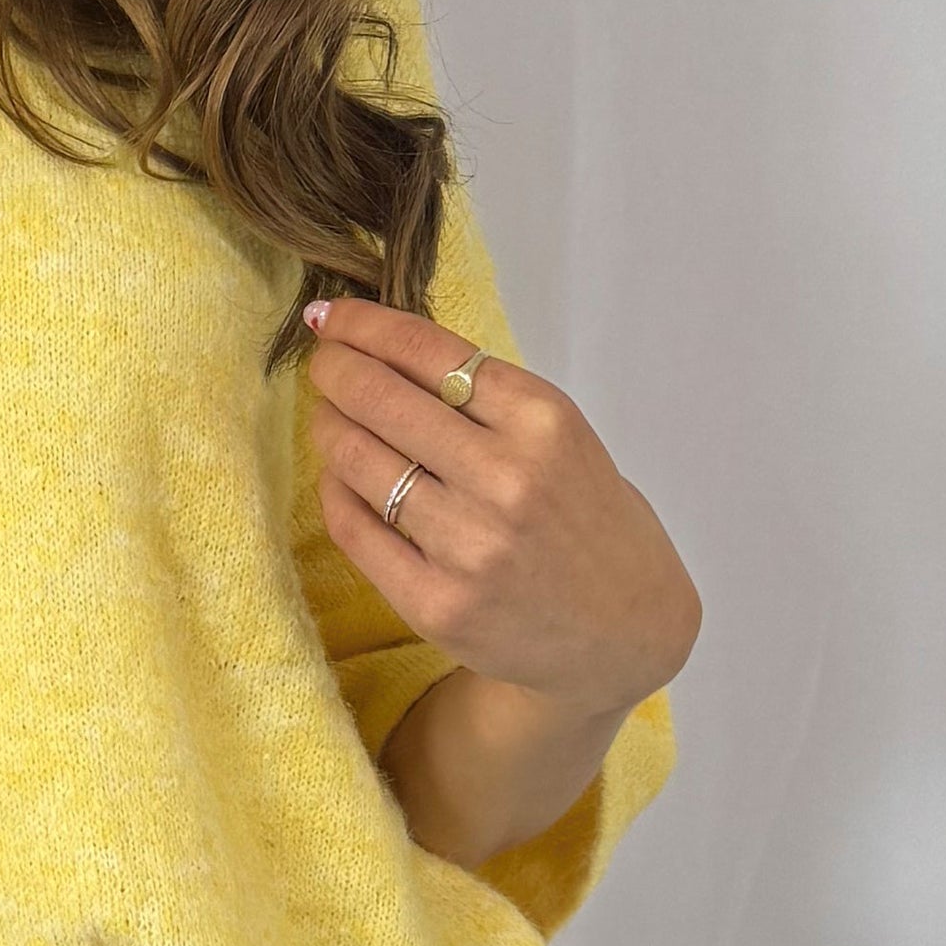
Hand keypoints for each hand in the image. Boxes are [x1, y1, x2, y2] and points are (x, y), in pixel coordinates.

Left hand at [300, 295, 700, 718]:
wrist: (623, 629)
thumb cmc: (586, 519)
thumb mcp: (559, 436)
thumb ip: (483, 396)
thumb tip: (382, 346)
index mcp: (542, 420)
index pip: (427, 350)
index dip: (364, 325)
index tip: (330, 316)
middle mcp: (506, 479)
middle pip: (380, 397)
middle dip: (334, 368)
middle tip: (322, 362)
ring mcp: (468, 546)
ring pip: (356, 459)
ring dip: (328, 426)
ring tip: (329, 416)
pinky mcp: (435, 603)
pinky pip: (353, 527)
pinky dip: (334, 490)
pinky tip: (339, 475)